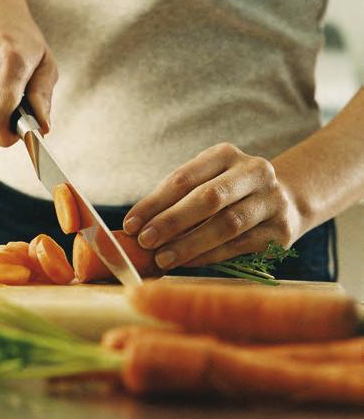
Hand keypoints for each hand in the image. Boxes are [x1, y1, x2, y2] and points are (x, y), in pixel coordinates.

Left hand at [123, 143, 303, 269]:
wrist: (287, 201)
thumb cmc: (229, 194)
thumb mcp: (206, 182)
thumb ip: (175, 199)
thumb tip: (137, 228)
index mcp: (226, 155)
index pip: (184, 178)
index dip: (154, 203)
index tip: (130, 225)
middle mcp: (254, 172)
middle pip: (208, 198)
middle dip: (172, 222)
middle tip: (145, 241)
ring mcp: (271, 201)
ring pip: (226, 224)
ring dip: (189, 244)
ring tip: (162, 258)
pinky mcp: (280, 231)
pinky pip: (238, 246)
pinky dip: (208, 256)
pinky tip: (186, 263)